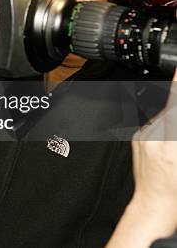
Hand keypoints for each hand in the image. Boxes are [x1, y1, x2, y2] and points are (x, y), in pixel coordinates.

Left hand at [106, 70, 176, 246]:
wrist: (153, 205)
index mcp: (171, 143)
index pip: (176, 104)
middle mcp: (154, 136)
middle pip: (173, 109)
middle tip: (174, 138)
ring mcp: (143, 135)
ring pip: (166, 115)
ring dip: (175, 120)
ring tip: (173, 146)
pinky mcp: (137, 136)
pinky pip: (156, 124)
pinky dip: (167, 127)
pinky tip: (170, 143)